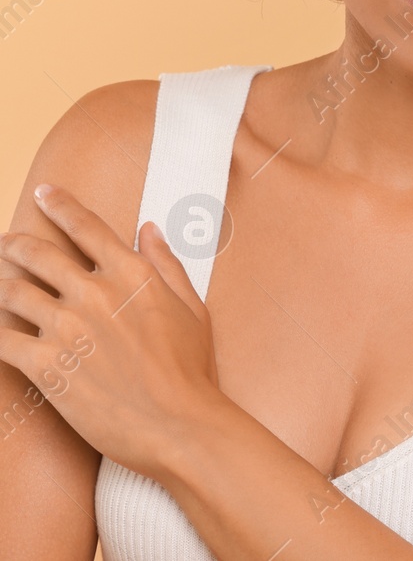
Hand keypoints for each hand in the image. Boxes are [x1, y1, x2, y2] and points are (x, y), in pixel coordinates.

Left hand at [0, 183, 226, 480]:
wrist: (176, 423)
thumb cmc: (190, 370)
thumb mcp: (191, 308)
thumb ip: (166, 265)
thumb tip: (149, 230)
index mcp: (131, 274)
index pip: (87, 226)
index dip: (60, 204)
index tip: (44, 193)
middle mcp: (94, 293)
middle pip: (38, 255)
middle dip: (16, 245)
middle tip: (7, 244)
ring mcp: (65, 328)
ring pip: (13, 293)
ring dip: (2, 286)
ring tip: (0, 286)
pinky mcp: (44, 365)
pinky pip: (1, 340)